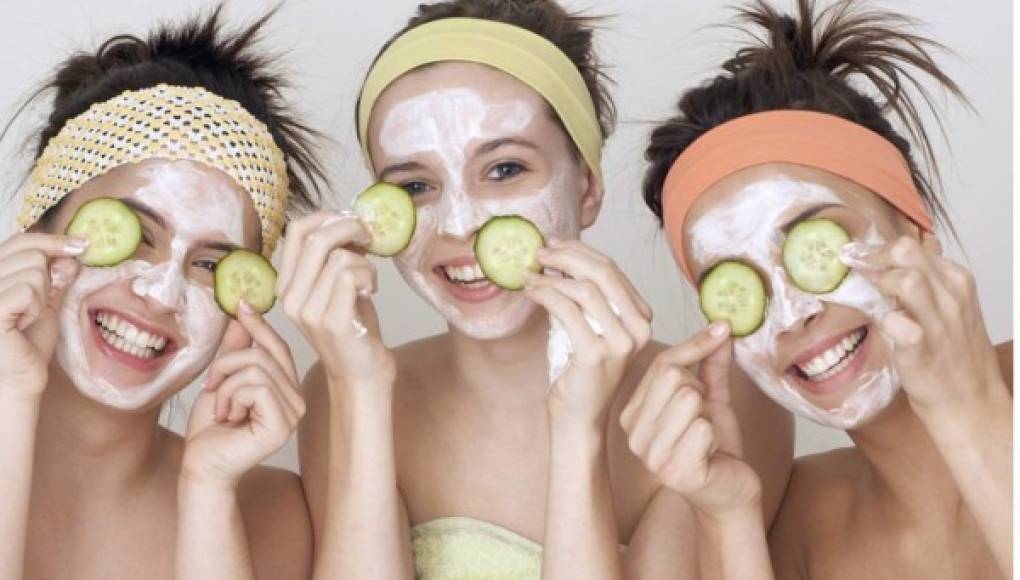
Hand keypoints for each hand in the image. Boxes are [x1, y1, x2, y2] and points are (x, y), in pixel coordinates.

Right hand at [0, 233, 84, 397]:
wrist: (20, 378)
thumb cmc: (28, 343)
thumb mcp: (46, 303)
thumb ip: (55, 278)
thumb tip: (70, 254)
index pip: (20, 241)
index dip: (52, 240)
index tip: (82, 244)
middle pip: (30, 253)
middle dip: (47, 279)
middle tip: (37, 307)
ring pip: (32, 271)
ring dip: (40, 298)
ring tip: (25, 319)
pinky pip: (27, 291)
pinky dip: (34, 308)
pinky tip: (21, 325)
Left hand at [182, 302, 303, 485]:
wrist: (201, 466)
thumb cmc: (210, 430)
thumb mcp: (221, 379)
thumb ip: (236, 348)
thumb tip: (243, 313)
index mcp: (286, 387)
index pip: (278, 347)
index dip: (260, 325)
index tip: (241, 304)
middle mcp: (296, 399)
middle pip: (265, 354)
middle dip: (227, 364)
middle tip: (211, 386)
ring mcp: (293, 413)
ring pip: (257, 369)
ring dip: (226, 385)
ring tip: (222, 408)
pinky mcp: (282, 425)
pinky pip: (256, 388)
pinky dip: (231, 397)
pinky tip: (228, 418)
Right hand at [276, 212, 395, 392]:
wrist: (361, 375)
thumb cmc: (354, 329)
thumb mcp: (337, 287)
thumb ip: (336, 257)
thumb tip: (349, 223)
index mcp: (287, 286)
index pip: (295, 231)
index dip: (327, 217)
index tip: (352, 223)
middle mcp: (291, 299)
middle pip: (315, 238)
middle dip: (350, 229)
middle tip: (370, 239)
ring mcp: (308, 311)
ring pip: (338, 257)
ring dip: (364, 263)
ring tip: (370, 282)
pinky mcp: (331, 321)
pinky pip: (350, 275)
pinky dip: (368, 276)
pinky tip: (372, 292)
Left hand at [526, 240, 652, 427]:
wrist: (579, 418)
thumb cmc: (580, 373)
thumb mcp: (589, 327)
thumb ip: (583, 296)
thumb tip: (556, 258)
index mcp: (642, 317)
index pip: (612, 270)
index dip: (581, 251)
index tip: (554, 244)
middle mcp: (639, 328)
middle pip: (602, 273)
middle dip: (567, 256)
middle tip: (540, 253)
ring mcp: (620, 342)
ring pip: (584, 289)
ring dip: (551, 277)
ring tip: (530, 276)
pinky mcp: (596, 354)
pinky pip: (567, 311)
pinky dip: (545, 294)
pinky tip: (532, 292)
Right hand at [621, 322, 761, 518]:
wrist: (730, 493)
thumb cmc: (716, 448)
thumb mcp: (711, 399)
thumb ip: (710, 364)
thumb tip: (721, 328)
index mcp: (634, 414)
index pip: (661, 363)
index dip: (695, 345)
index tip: (721, 330)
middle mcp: (634, 435)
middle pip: (673, 377)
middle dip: (701, 390)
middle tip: (705, 415)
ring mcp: (650, 455)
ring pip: (688, 399)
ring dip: (709, 415)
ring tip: (706, 436)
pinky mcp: (674, 472)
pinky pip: (702, 428)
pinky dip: (716, 436)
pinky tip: (710, 453)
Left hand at [862, 234, 1006, 419]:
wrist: (968, 400)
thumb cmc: (951, 352)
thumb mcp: (948, 305)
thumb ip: (927, 279)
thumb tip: (897, 252)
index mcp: (956, 280)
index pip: (912, 246)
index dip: (878, 251)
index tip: (858, 258)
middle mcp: (950, 296)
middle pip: (906, 253)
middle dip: (875, 259)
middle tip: (860, 274)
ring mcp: (938, 322)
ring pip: (906, 280)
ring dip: (881, 285)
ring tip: (876, 300)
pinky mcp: (921, 349)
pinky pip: (897, 323)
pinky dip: (885, 321)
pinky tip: (884, 327)